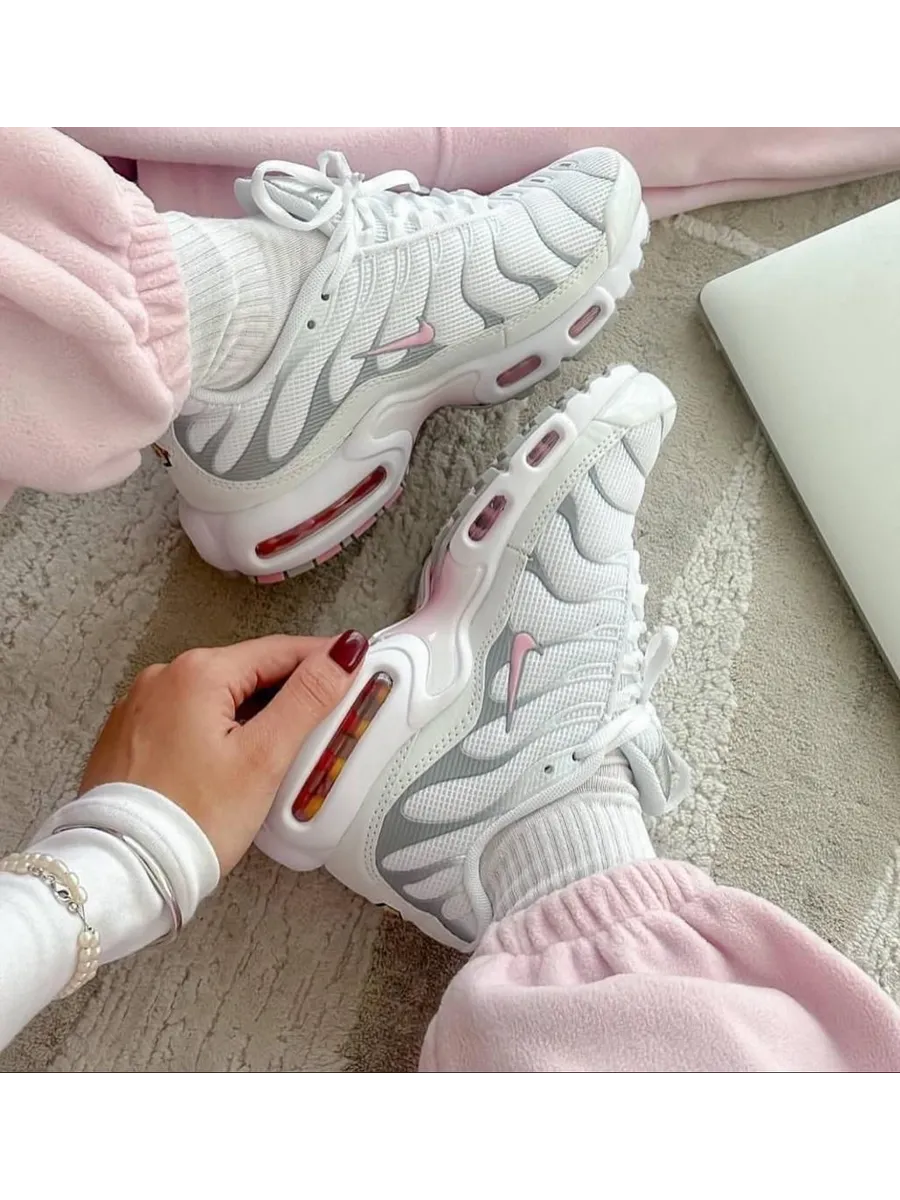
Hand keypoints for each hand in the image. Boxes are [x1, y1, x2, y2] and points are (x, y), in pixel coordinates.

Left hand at [79, 631, 367, 872]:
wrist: (124, 871)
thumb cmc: (193, 818)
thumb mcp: (264, 756)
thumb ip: (307, 698)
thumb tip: (342, 652)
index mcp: (198, 672)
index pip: (279, 650)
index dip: (323, 659)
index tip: (356, 665)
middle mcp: (162, 678)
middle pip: (247, 672)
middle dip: (289, 689)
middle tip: (330, 713)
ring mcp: (140, 707)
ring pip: (217, 697)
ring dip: (254, 712)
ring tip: (288, 744)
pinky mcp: (129, 737)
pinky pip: (187, 719)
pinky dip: (218, 730)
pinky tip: (235, 760)